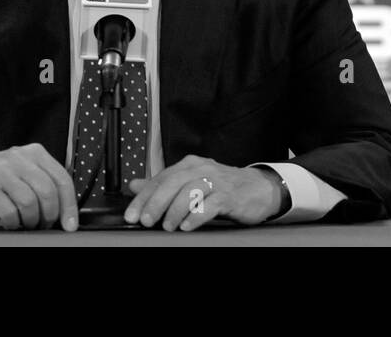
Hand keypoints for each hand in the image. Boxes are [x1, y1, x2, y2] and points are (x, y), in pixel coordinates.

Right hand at [0, 144, 78, 231]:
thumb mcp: (24, 170)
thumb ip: (45, 181)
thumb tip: (67, 210)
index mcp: (35, 153)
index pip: (61, 179)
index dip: (69, 206)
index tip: (70, 224)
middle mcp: (19, 158)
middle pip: (47, 191)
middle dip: (50, 215)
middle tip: (44, 224)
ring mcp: (1, 172)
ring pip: (29, 202)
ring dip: (31, 220)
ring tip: (28, 224)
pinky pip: (8, 211)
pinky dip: (13, 222)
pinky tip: (11, 222)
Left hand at [124, 155, 282, 230]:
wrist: (258, 189)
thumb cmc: (222, 187)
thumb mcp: (190, 181)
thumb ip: (163, 184)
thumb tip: (134, 186)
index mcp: (189, 165)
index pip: (161, 178)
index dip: (143, 197)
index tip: (132, 214)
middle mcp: (202, 168)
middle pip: (173, 182)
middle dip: (156, 203)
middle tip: (146, 221)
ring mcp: (217, 181)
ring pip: (190, 192)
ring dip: (175, 211)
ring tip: (168, 226)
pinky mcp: (230, 195)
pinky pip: (210, 204)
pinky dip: (196, 216)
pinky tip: (187, 226)